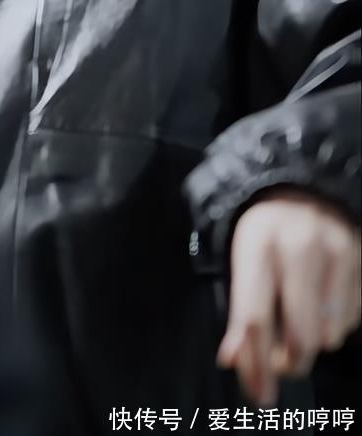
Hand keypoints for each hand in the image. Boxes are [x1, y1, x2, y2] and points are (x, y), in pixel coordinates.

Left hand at [218, 187, 360, 404]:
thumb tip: (233, 360)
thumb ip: (240, 311)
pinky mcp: (360, 260)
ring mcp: (335, 252)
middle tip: (283, 361)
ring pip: (328, 334)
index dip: (255, 363)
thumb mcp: (242, 259)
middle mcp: (298, 246)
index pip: (255, 315)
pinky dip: (335, 324)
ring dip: (313, 340)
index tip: (259, 392)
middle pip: (298, 335)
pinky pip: (351, 320)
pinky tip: (322, 303)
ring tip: (300, 319)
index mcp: (257, 244)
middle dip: (290, 361)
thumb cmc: (267, 232)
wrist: (303, 189)